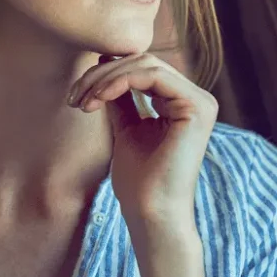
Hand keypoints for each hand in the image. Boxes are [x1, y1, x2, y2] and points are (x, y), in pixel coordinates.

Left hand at [67, 53, 218, 224]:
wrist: (151, 214)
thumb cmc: (139, 182)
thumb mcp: (125, 128)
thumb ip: (121, 97)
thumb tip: (105, 62)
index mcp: (182, 103)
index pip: (142, 69)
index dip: (105, 75)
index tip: (76, 97)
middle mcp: (196, 98)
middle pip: (143, 62)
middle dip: (102, 75)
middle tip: (75, 97)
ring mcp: (201, 101)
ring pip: (146, 64)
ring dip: (106, 79)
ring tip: (83, 101)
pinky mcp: (197, 107)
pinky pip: (153, 76)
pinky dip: (120, 82)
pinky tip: (99, 98)